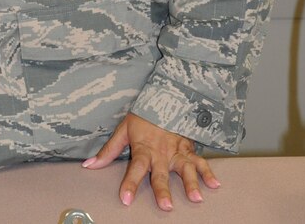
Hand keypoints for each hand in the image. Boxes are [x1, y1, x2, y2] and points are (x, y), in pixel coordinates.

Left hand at [82, 112, 219, 210]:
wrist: (163, 98)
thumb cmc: (142, 118)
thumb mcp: (122, 131)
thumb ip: (108, 151)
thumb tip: (88, 166)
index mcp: (143, 149)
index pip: (135, 168)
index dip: (130, 183)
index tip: (126, 198)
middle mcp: (161, 153)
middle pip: (161, 173)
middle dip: (163, 189)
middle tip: (166, 206)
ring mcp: (177, 151)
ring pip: (184, 168)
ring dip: (191, 183)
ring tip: (196, 198)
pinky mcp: (189, 149)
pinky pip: (200, 161)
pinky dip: (208, 172)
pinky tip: (215, 185)